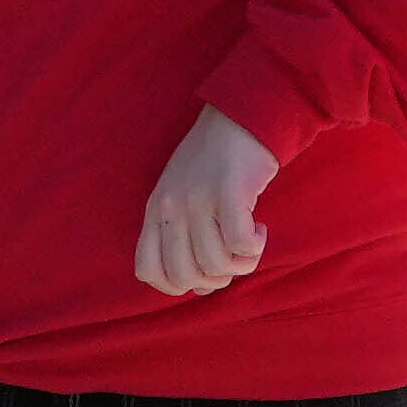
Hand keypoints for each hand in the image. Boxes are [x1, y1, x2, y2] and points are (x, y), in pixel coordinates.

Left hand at [132, 107, 276, 299]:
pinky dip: (254, 248)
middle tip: (233, 260)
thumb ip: (186, 239)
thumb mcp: (187, 198)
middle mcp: (170, 207)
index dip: (175, 286)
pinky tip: (260, 230)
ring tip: (249, 242)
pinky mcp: (228, 193)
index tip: (202, 275)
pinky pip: (240, 245)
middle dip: (214, 279)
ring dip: (240, 264)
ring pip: (215, 264)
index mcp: (155, 210)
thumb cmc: (216, 161)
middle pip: (183, 275)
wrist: (241, 116)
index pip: (147, 270)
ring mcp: (197, 199)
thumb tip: (202, 289)